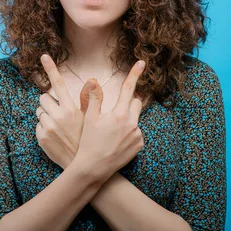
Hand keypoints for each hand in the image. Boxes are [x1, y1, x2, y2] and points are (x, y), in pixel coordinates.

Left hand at [35, 54, 92, 169]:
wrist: (84, 166)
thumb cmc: (89, 139)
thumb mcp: (92, 118)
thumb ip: (88, 98)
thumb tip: (92, 79)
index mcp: (70, 109)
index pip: (58, 83)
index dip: (51, 68)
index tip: (43, 55)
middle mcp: (58, 116)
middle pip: (44, 97)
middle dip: (49, 101)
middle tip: (60, 111)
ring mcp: (47, 128)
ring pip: (39, 110)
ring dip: (46, 113)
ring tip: (59, 124)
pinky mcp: (40, 138)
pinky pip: (38, 125)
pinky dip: (43, 127)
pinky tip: (54, 135)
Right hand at [72, 60, 145, 182]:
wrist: (94, 168)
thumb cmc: (89, 142)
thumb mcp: (90, 118)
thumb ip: (94, 98)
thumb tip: (93, 80)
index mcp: (119, 114)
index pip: (128, 88)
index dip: (135, 74)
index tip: (142, 62)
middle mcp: (131, 123)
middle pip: (135, 103)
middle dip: (127, 103)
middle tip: (114, 112)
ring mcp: (137, 135)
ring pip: (135, 119)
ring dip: (127, 120)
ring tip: (112, 132)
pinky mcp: (140, 145)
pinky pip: (137, 132)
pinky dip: (129, 133)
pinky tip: (117, 142)